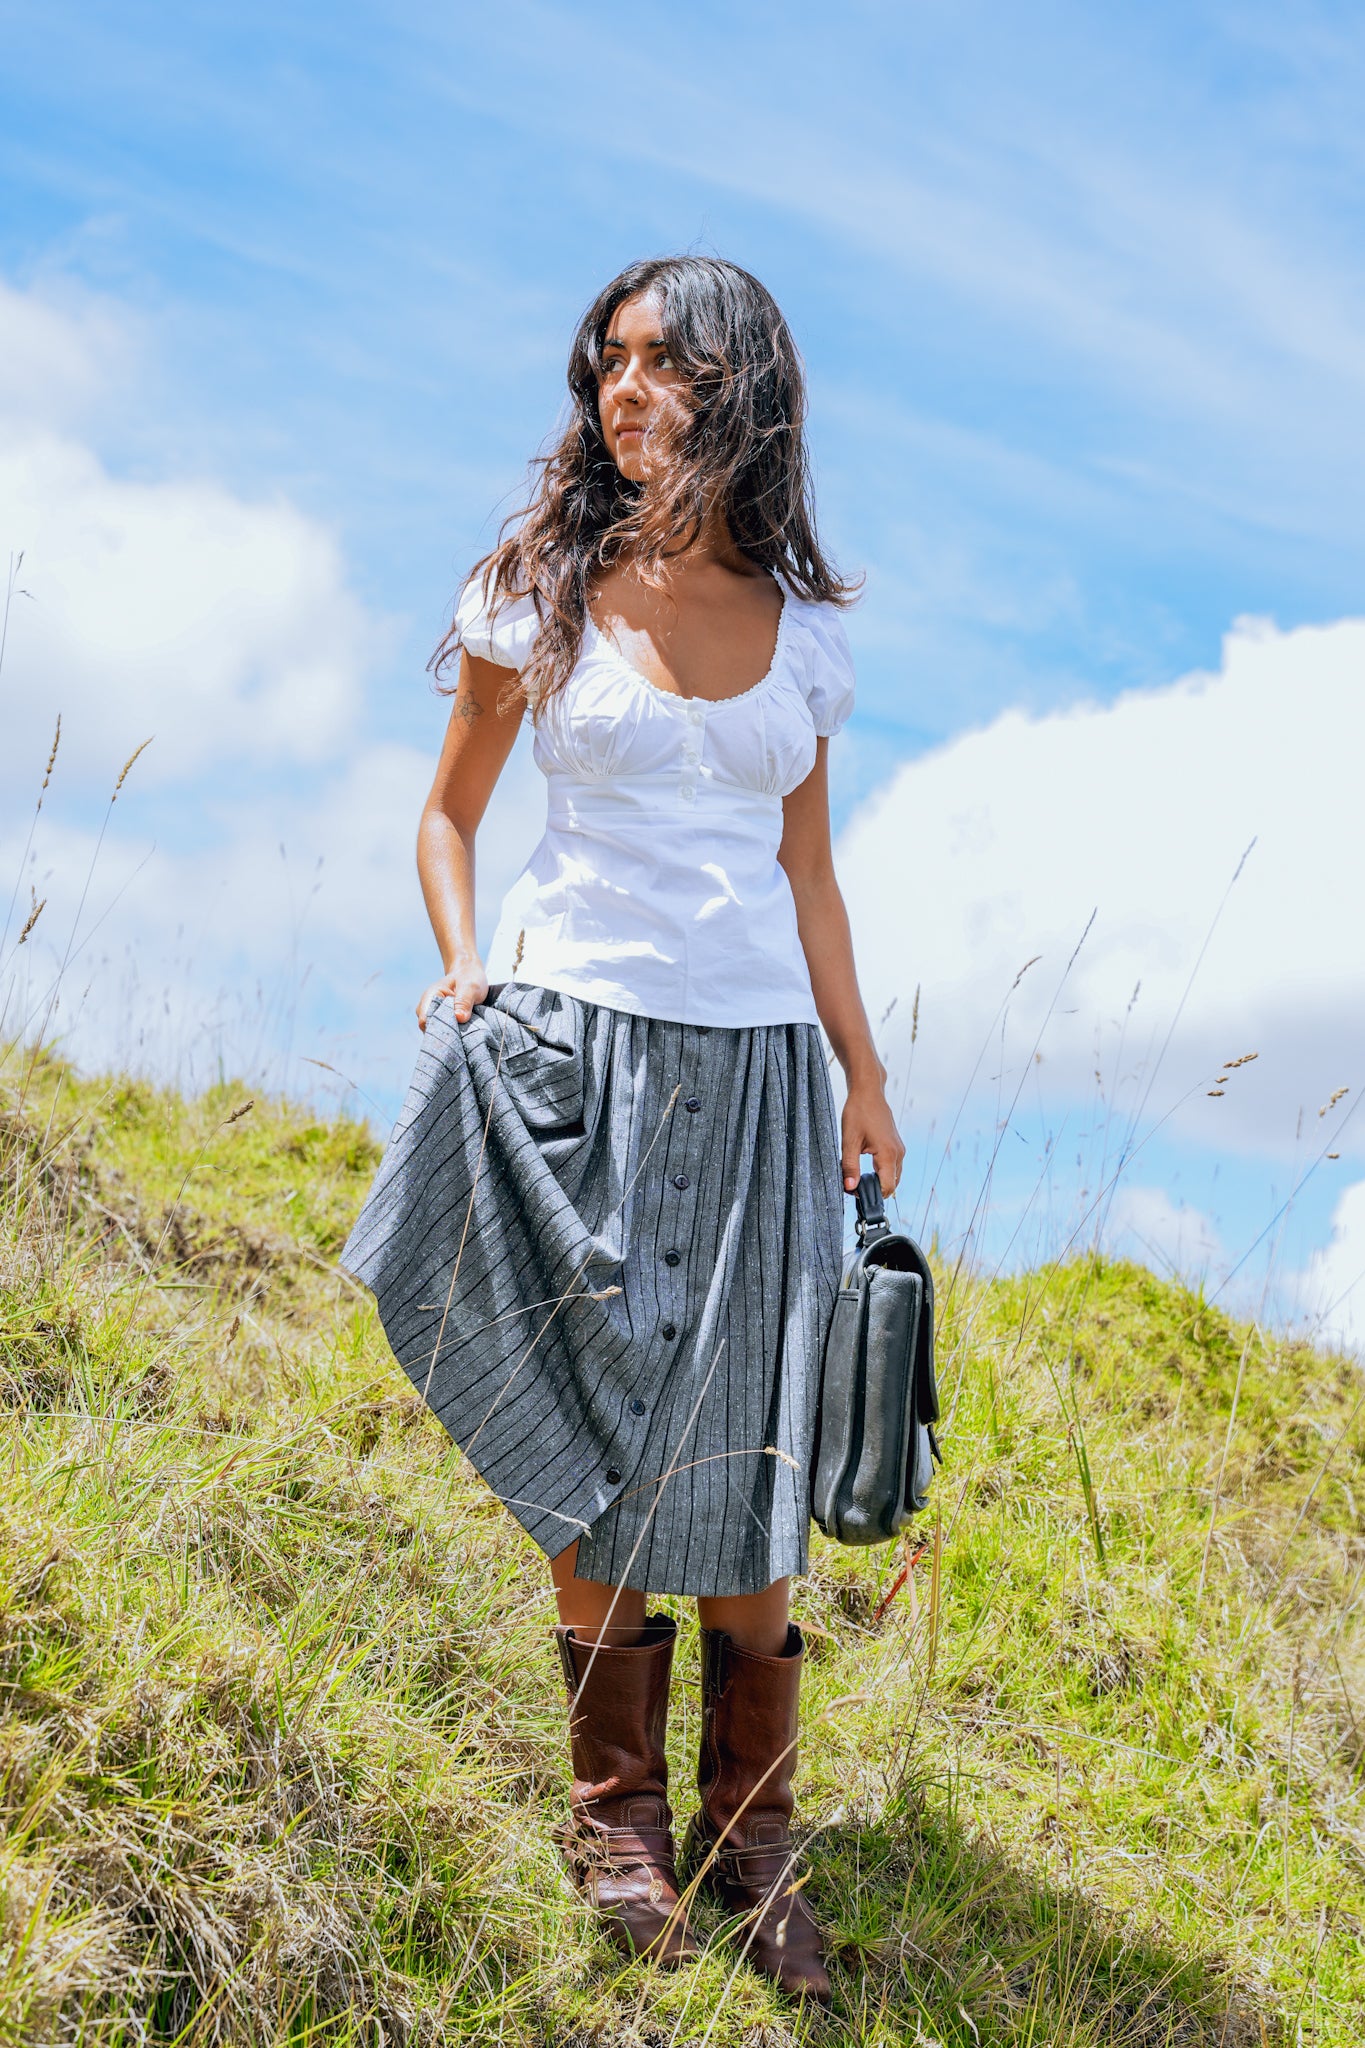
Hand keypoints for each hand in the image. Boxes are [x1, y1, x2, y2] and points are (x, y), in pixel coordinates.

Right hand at [417, 957, 488, 1029]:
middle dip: (445, 1034)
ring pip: (436, 1032)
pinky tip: (463, 1033)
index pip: (425, 1020)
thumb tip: (459, 1018)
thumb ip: (465, 1001)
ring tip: (465, 1033)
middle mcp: (426, 1007)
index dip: (438, 1029)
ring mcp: (431, 1015)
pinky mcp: (439, 1021)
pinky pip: (442, 1032)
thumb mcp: (471, 987)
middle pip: (429, 1029)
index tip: (455, 1032)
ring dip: (449, 1035)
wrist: (469, 975)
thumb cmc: (469, 978)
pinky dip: (452, 1034)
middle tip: (464, 1035)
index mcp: (431, 996)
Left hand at [841, 1074, 904, 1194]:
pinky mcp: (897, 1146)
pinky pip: (893, 1167)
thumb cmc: (858, 1113)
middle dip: (875, 1190)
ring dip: (879, 1181)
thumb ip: (850, 1166)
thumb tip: (850, 1188)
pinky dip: (882, 1172)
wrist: (868, 1092)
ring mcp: (899, 1149)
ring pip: (894, 1176)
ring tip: (858, 1177)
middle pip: (892, 1185)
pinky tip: (866, 1168)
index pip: (887, 1187)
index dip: (871, 1195)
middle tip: (854, 1186)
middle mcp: (898, 1153)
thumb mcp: (849, 1141)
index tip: (854, 1192)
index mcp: (888, 1153)